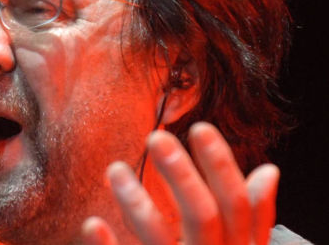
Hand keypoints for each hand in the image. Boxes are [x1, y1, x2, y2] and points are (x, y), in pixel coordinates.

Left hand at [81, 122, 279, 244]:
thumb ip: (253, 217)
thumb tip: (269, 171)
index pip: (237, 204)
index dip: (221, 165)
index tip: (199, 127)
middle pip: (204, 217)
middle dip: (182, 176)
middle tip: (156, 136)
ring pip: (162, 241)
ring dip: (138, 204)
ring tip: (114, 169)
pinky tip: (91, 224)